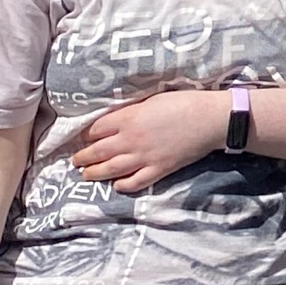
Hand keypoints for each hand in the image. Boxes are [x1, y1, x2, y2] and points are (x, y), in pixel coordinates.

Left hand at [72, 89, 231, 193]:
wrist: (210, 119)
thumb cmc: (184, 102)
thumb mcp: (151, 99)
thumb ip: (131, 111)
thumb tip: (117, 119)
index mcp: (128, 118)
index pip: (96, 130)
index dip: (87, 135)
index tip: (84, 138)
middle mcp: (130, 140)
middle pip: (97, 152)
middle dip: (83, 158)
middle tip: (76, 161)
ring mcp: (143, 157)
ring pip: (110, 169)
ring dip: (95, 173)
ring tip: (86, 175)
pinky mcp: (158, 169)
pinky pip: (135, 182)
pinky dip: (122, 186)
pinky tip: (116, 185)